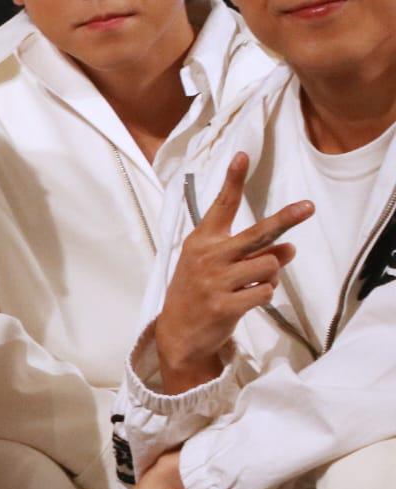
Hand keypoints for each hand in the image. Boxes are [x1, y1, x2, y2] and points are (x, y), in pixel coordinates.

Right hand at [154, 153, 312, 392]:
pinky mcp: (225, 305)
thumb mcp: (217, 266)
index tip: (243, 156)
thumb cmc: (199, 291)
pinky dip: (264, 295)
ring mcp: (215, 281)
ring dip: (269, 275)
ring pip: (269, 266)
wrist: (178, 332)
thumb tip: (289, 249)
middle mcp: (208, 256)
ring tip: (249, 284)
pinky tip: (246, 301)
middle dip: (285, 219)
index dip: (233, 180)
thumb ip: (251, 254)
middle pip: (257, 234)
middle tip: (309, 206)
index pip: (222, 205)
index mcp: (202, 240)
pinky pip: (266, 292)